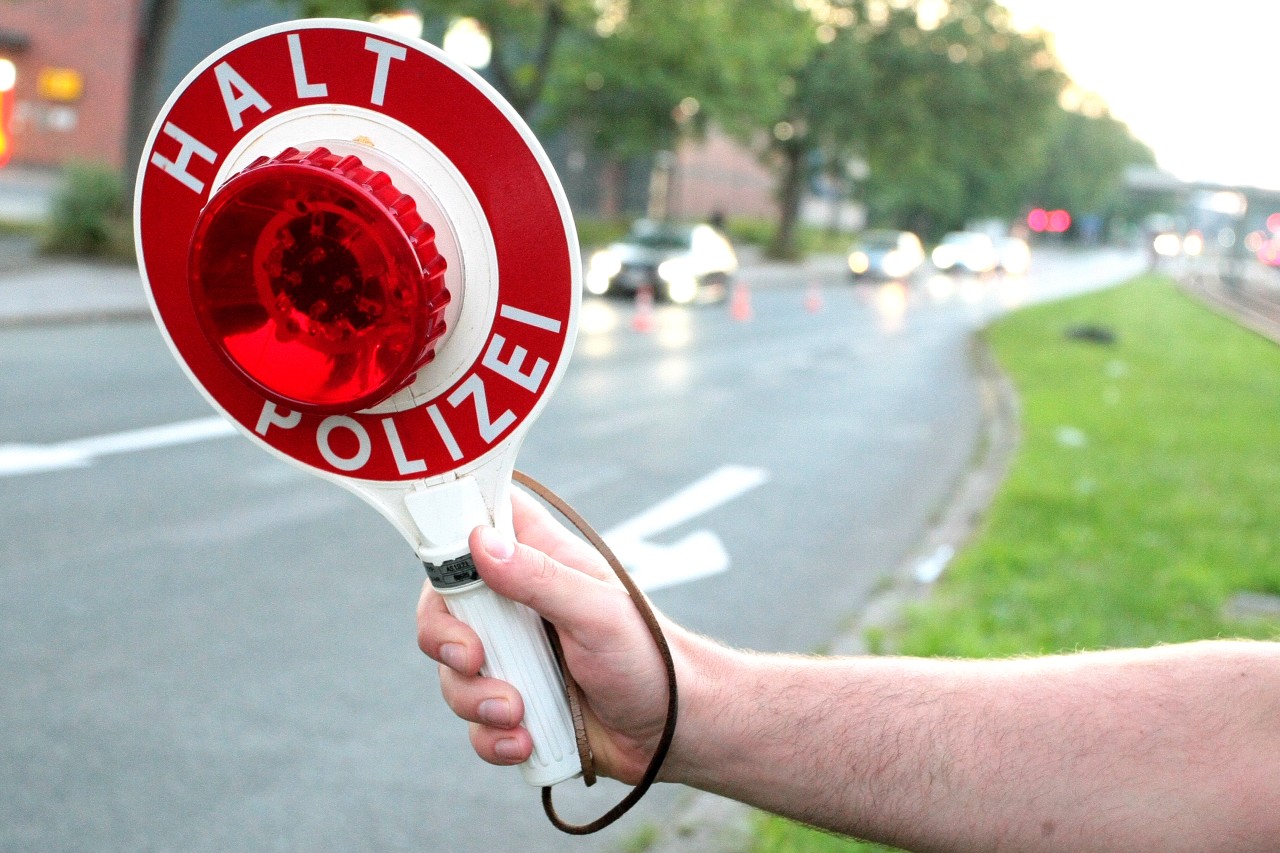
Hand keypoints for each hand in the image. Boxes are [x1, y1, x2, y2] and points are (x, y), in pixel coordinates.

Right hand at [417, 488, 687, 783]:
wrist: (672, 731)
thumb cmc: (650, 655)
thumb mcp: (598, 611)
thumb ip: (539, 577)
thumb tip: (478, 542)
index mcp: (538, 559)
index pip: (478, 520)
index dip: (448, 533)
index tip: (445, 565)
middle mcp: (516, 604)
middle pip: (443, 604)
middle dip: (445, 638)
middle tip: (474, 658)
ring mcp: (511, 656)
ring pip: (452, 670)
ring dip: (474, 697)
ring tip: (518, 713)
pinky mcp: (512, 705)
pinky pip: (473, 721)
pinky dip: (490, 736)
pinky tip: (524, 741)